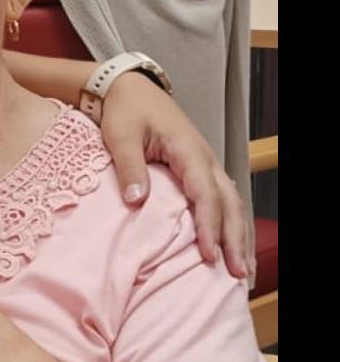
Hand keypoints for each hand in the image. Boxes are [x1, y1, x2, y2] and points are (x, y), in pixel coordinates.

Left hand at [100, 72, 252, 278]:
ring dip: (238, 235)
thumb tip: (137, 200)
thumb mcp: (120, 136)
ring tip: (242, 270)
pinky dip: (230, 223)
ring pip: (232, 203)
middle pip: (229, 203)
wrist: (128, 87)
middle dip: (235, 239)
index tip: (208, 255)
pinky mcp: (199, 167)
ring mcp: (206, 162)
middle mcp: (205, 157)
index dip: (209, 226)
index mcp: (188, 149)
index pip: (205, 193)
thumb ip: (130, 167)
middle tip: (236, 274)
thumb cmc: (124, 110)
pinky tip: (231, 245)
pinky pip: (222, 198)